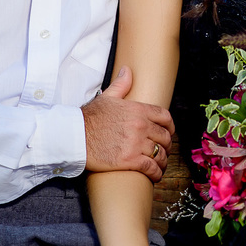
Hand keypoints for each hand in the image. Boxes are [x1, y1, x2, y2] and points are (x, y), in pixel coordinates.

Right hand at [83, 66, 172, 181]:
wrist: (75, 137)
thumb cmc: (89, 118)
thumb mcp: (106, 97)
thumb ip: (121, 85)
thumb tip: (127, 70)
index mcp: (137, 110)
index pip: (165, 117)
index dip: (170, 126)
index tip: (169, 132)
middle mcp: (140, 126)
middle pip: (165, 137)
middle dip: (166, 145)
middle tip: (163, 150)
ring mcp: (136, 143)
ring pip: (160, 154)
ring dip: (163, 161)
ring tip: (160, 165)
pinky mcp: (130, 160)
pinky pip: (151, 168)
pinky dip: (156, 173)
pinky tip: (155, 175)